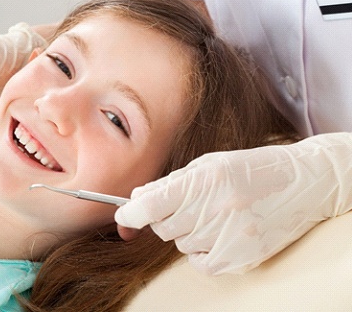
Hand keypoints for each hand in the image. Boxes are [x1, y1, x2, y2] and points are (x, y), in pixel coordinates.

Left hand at [115, 132, 351, 274]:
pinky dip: (203, 251)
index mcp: (204, 180)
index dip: (129, 214)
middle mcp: (215, 210)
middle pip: (162, 228)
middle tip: (188, 205)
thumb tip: (136, 199)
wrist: (303, 184)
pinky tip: (221, 232)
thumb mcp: (209, 164)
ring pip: (182, 244)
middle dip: (165, 217)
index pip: (150, 206)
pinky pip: (200, 262)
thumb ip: (171, 182)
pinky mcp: (241, 258)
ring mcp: (229, 237)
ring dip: (188, 232)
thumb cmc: (251, 169)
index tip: (124, 215)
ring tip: (215, 214)